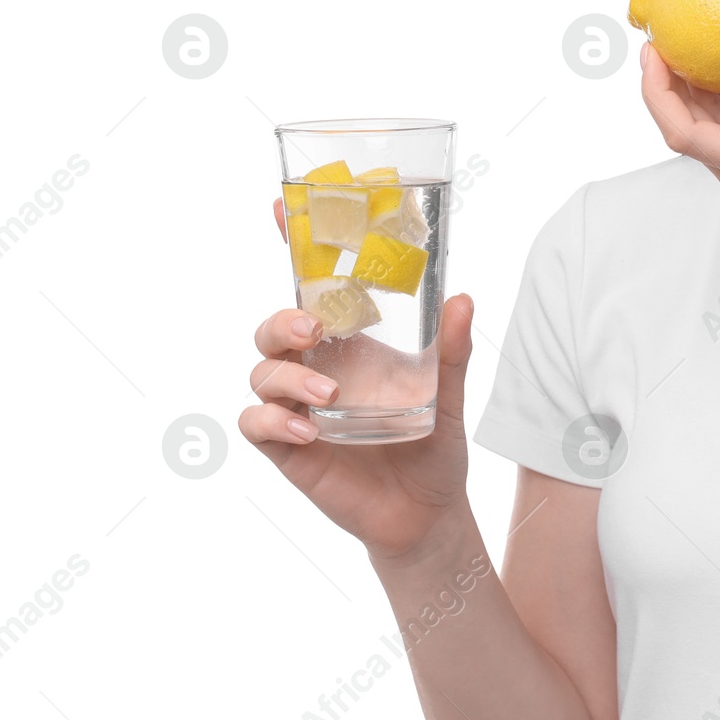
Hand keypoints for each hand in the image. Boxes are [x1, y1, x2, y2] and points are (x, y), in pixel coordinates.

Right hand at [236, 198, 475, 563]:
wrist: (427, 513)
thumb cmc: (432, 447)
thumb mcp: (450, 395)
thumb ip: (454, 351)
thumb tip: (463, 299)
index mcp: (352, 345)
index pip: (314, 288)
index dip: (292, 247)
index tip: (279, 206)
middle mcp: (318, 369)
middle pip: (275, 326)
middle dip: (284, 318)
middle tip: (315, 327)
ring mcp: (298, 406)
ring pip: (262, 370)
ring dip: (288, 374)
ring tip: (331, 395)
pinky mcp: (288, 449)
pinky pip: (256, 423)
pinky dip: (272, 421)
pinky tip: (306, 430)